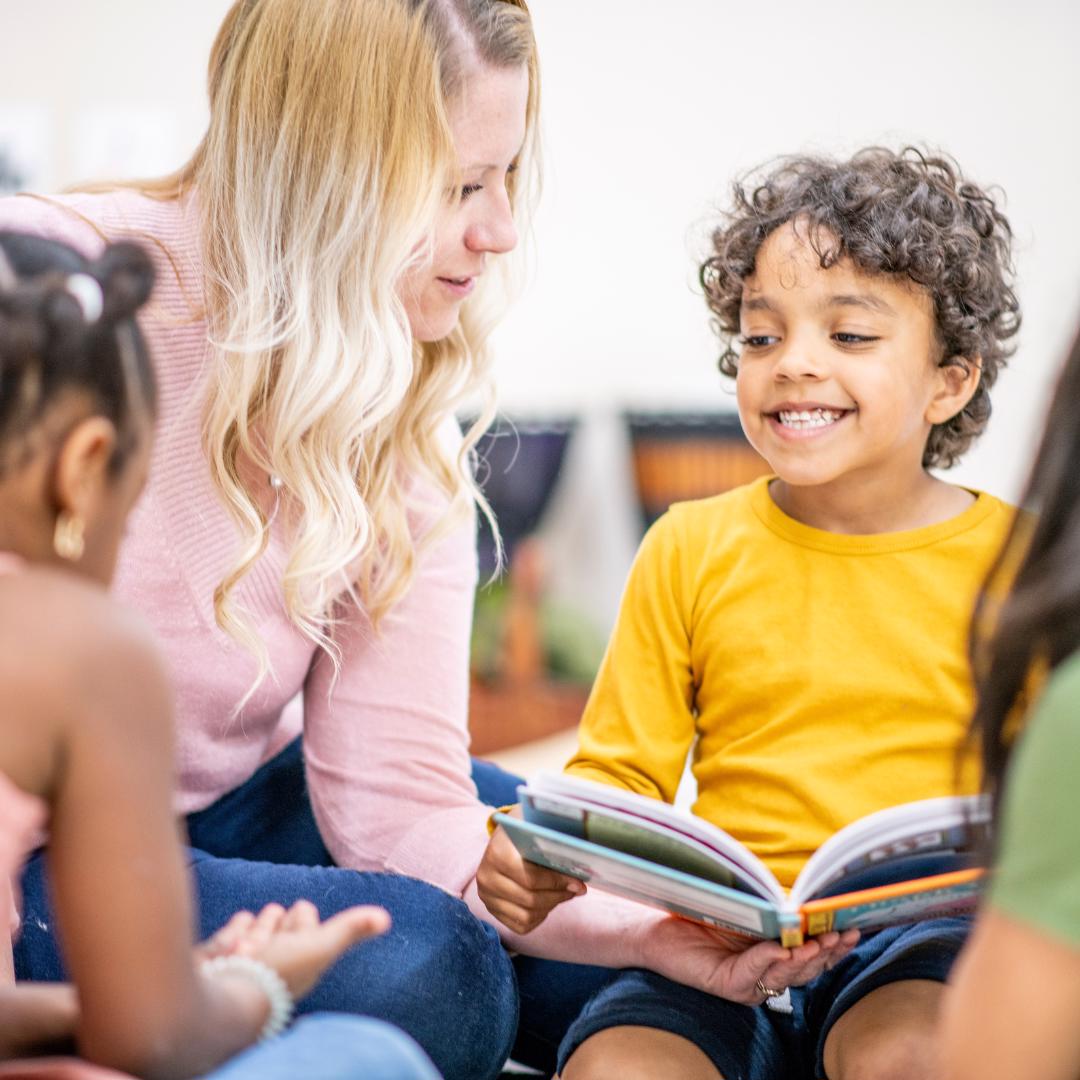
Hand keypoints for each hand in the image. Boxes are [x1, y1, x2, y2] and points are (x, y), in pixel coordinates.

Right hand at [197, 900, 390, 1001]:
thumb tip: (385, 919)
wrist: (225, 997)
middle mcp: (279, 955)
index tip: (292, 937)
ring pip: (256, 919)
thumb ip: (350, 929)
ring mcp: (249, 956)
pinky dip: (229, 937)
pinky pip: (230, 927)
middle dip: (272, 925)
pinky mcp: (222, 956)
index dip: (299, 919)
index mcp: (304, 954)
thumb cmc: (277, 974)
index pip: (304, 912)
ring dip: (251, 932)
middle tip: (266, 949)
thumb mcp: (320, 947)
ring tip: (245, 954)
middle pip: (279, 914)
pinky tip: (228, 955)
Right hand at [476, 814, 585, 933]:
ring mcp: (486, 896)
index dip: (557, 882)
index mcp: (497, 853)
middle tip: (576, 889)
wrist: (503, 837)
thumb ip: (556, 846)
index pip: (531, 878)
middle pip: (530, 900)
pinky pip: (521, 925)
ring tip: (562, 894)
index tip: (579, 882)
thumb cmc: (525, 831)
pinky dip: (538, 917)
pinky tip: (547, 902)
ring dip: (550, 907)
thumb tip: (581, 867)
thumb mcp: (537, 830)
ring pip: (527, 916)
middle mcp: (486, 877)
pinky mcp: (491, 909)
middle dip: (558, 896)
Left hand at [638, 915, 858, 1003]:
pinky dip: (767, 959)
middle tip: (843, 933)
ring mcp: (748, 983)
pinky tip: (780, 947)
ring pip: (784, 974)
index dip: (835, 945)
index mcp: (776, 955)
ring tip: (817, 941)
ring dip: (803, 957)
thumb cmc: (704, 910)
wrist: (657, 923)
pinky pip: (752, 973)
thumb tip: (807, 901)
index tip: (855, 927)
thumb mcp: (748, 907)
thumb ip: (776, 909)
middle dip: (827, 951)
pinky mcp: (727, 984)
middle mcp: (766, 974)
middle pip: (806, 968)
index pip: (814, 955)